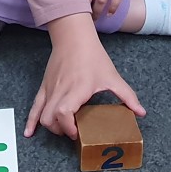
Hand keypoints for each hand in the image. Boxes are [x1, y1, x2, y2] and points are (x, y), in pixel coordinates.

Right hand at [24, 13, 144, 139]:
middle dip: (61, 131)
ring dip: (50, 126)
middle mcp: (60, 91)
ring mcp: (50, 89)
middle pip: (50, 119)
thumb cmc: (92, 56)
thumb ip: (127, 96)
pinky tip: (29, 133)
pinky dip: (31, 121)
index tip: (77, 133)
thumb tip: (141, 112)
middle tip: (74, 132)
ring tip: (62, 130)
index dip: (68, 127)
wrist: (73, 37)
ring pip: (42, 115)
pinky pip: (34, 106)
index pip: (63, 113)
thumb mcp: (112, 76)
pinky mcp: (44, 86)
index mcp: (76, 90)